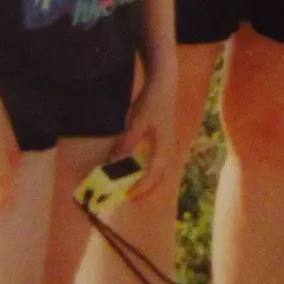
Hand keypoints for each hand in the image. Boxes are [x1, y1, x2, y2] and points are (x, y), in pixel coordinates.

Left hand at [117, 62, 179, 202]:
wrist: (163, 85)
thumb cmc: (150, 103)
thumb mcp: (136, 123)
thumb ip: (126, 144)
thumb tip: (114, 163)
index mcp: (164, 148)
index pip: (153, 175)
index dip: (141, 188)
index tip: (128, 196)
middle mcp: (169, 150)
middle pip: (160, 177)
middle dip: (146, 189)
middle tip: (130, 198)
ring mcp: (168, 146)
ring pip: (160, 171)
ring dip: (148, 181)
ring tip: (134, 188)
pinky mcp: (165, 141)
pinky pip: (158, 163)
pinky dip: (149, 171)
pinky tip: (139, 170)